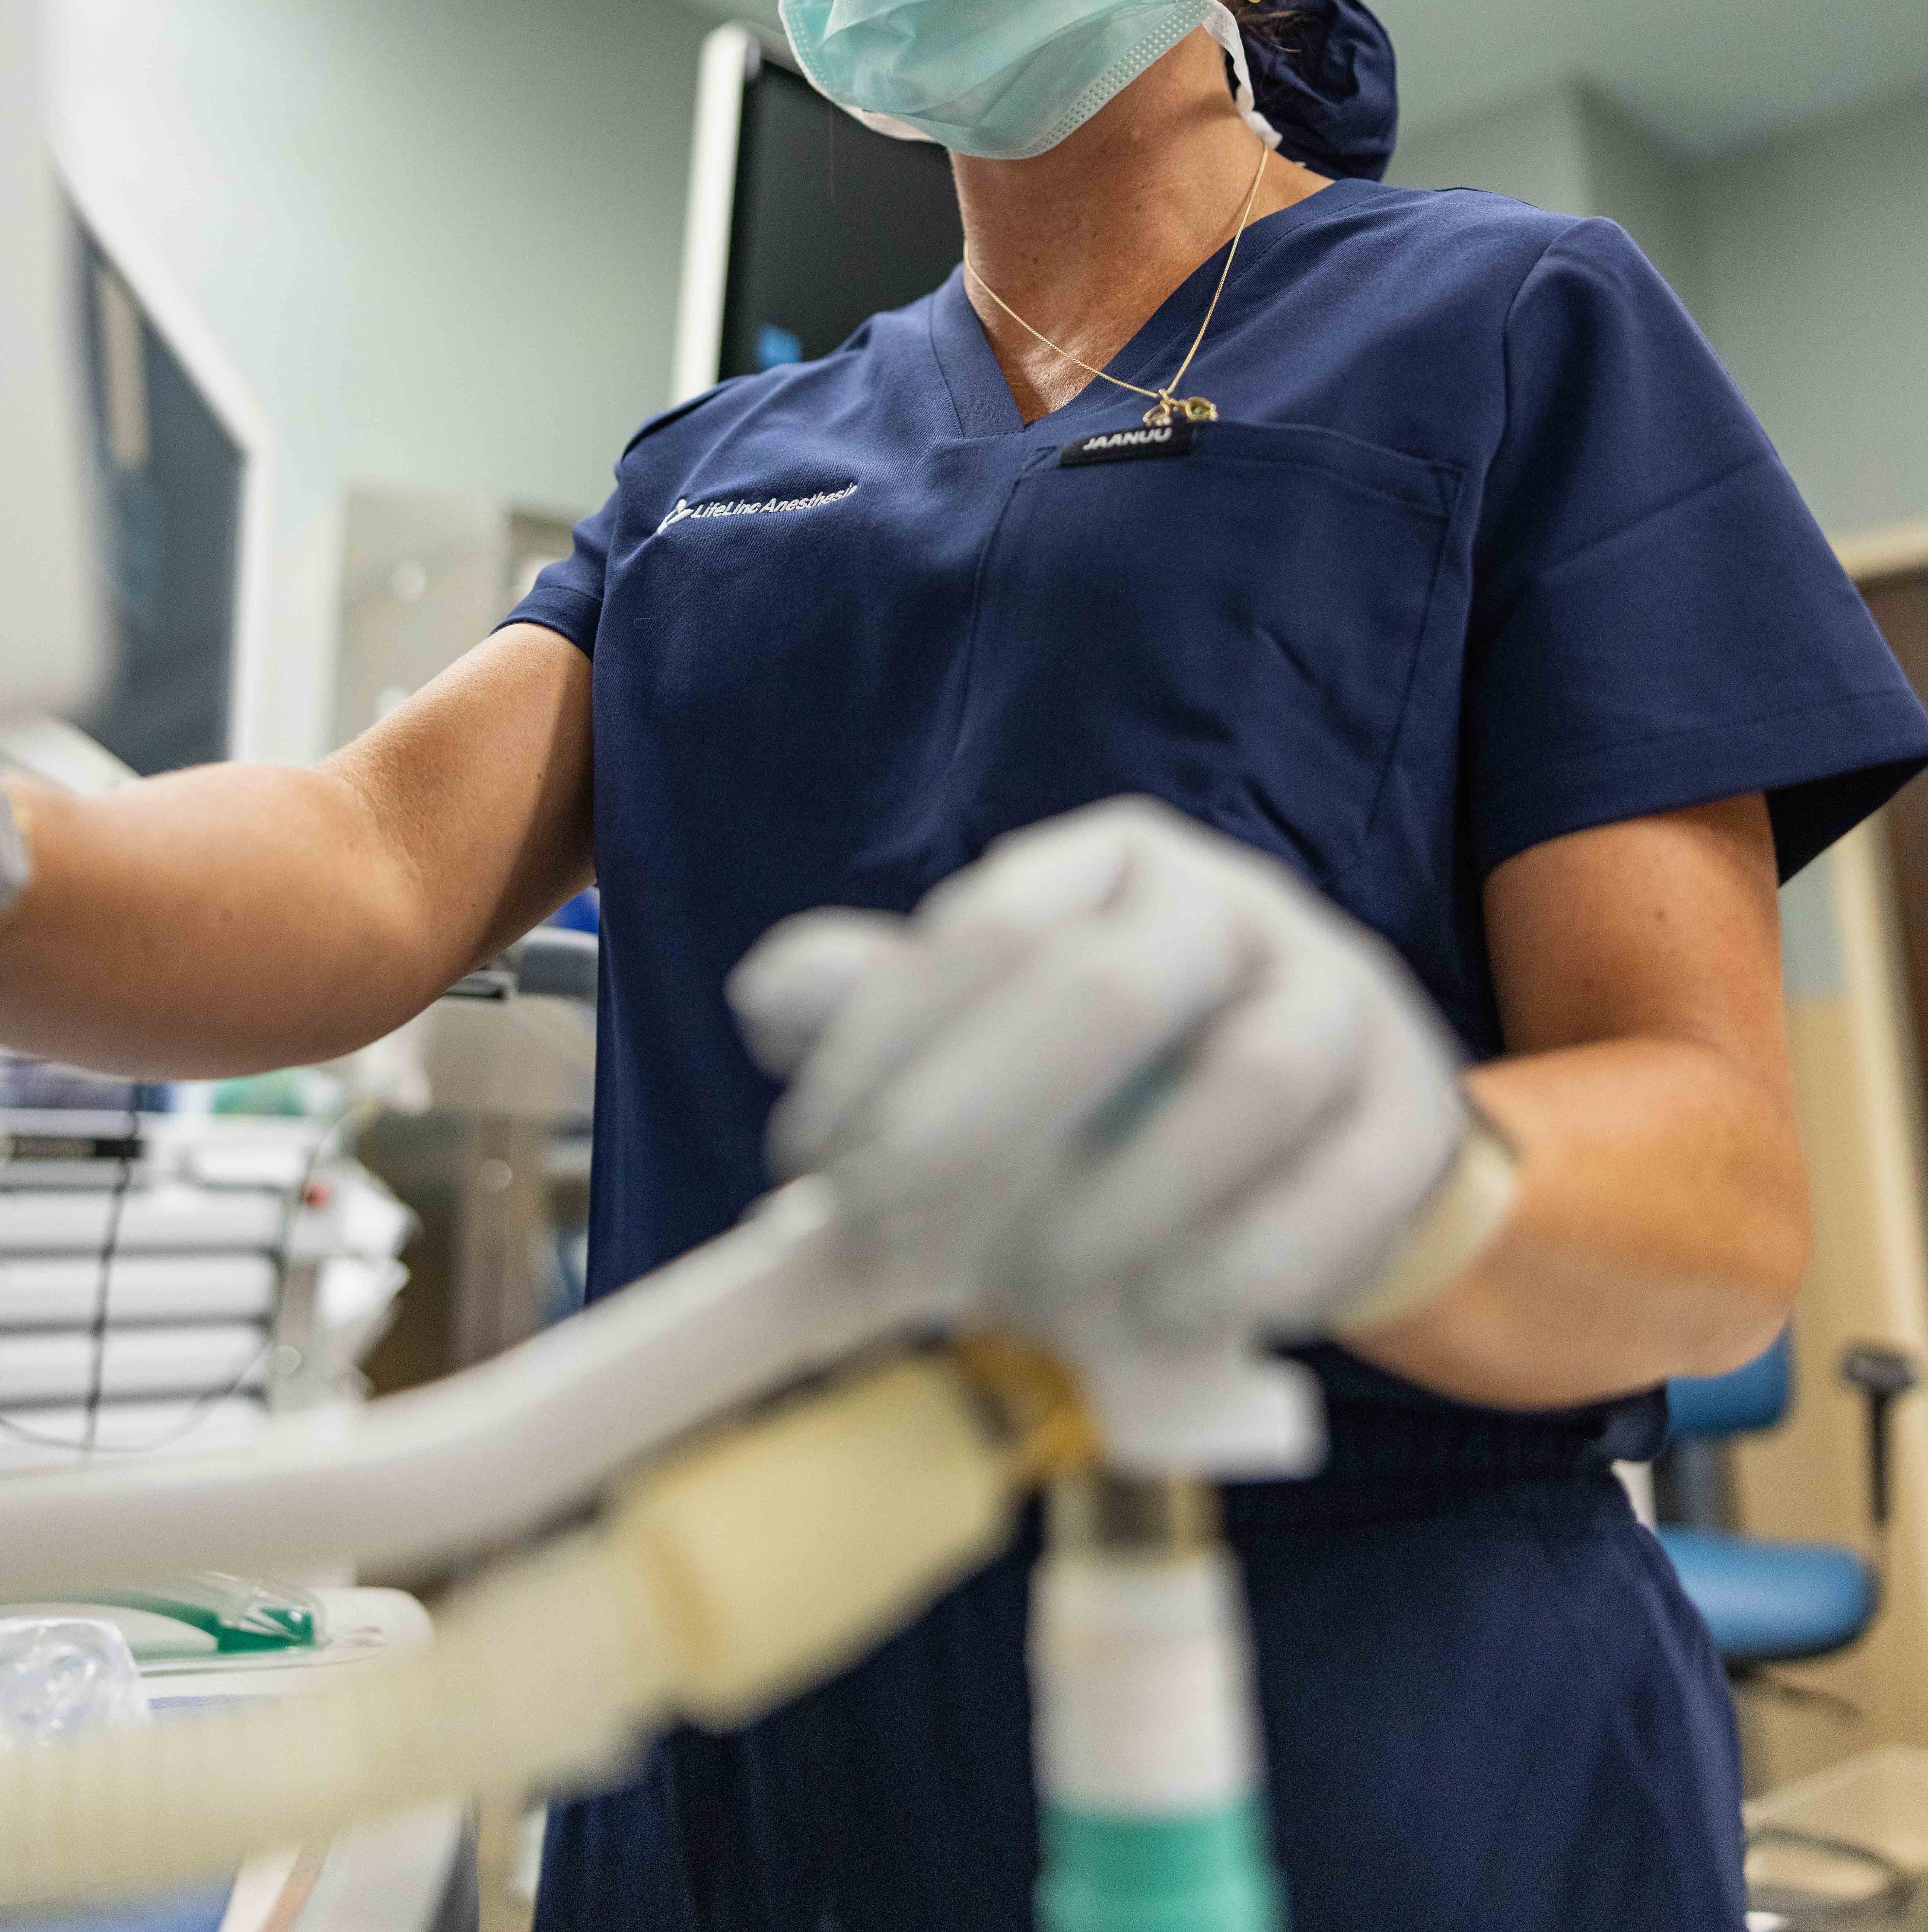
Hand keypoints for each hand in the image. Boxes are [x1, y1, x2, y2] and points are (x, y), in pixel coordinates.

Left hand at [729, 800, 1475, 1342]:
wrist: (1319, 1135)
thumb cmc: (1127, 1077)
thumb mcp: (1002, 1024)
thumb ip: (888, 1007)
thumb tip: (772, 995)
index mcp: (1116, 866)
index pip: (989, 927)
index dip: (884, 1044)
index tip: (811, 1161)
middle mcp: (1234, 907)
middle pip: (1112, 989)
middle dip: (979, 1116)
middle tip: (886, 1232)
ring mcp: (1341, 1003)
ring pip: (1248, 1082)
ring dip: (1120, 1201)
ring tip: (1027, 1290)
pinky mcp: (1410, 1117)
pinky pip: (1338, 1187)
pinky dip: (1241, 1265)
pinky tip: (1156, 1316)